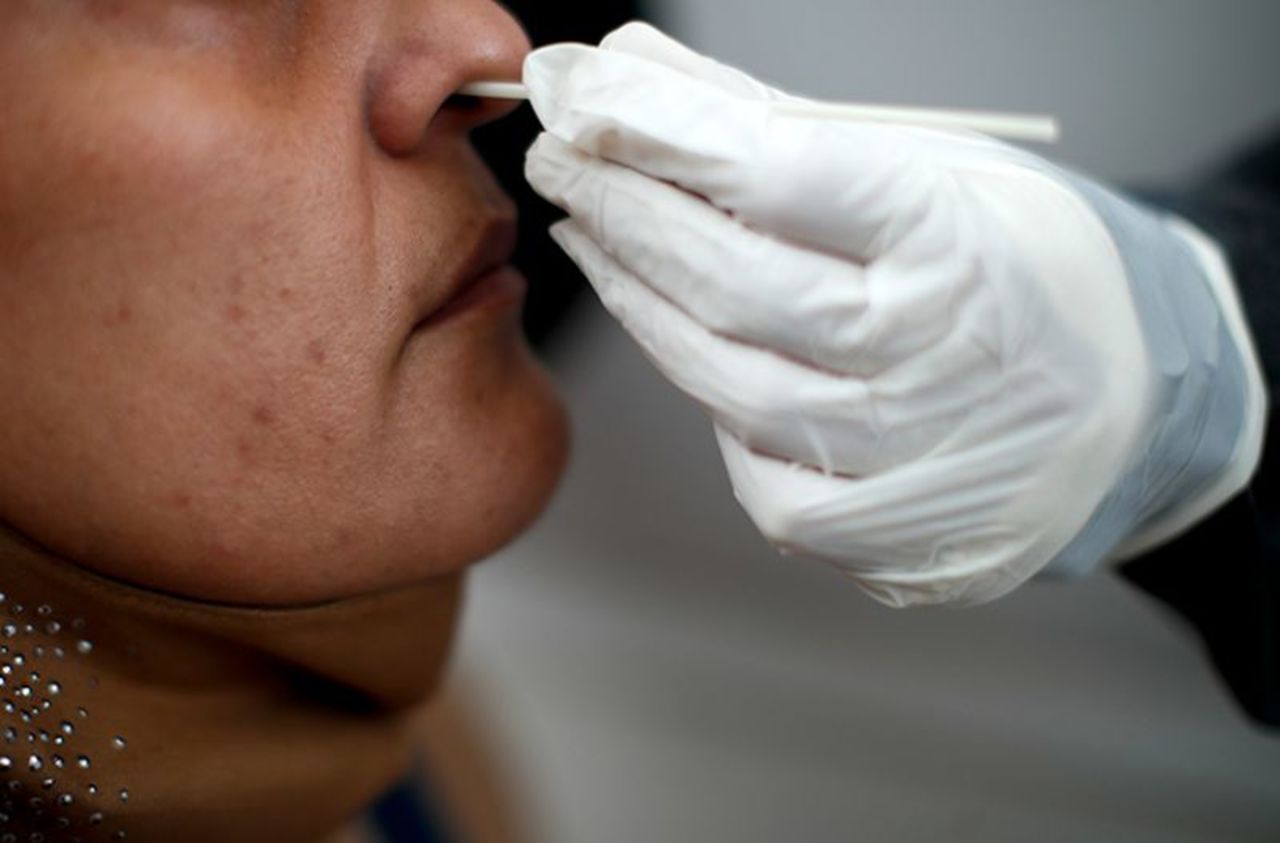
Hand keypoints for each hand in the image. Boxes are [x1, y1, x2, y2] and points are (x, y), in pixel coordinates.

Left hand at [522, 23, 1265, 606]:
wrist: (1124, 411)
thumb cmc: (1016, 273)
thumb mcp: (926, 172)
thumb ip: (769, 126)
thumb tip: (632, 70)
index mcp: (961, 247)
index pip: (785, 175)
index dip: (667, 132)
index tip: (585, 95)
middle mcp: (942, 365)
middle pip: (734, 285)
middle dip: (626, 211)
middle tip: (564, 161)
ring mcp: (919, 469)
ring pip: (729, 389)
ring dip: (642, 307)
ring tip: (596, 240)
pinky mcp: (899, 547)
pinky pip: (767, 483)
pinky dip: (724, 417)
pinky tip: (703, 358)